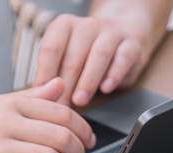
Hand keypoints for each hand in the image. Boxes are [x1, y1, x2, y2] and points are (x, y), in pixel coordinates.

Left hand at [35, 14, 154, 106]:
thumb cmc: (89, 52)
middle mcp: (88, 26)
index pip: (51, 48)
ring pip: (99, 56)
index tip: (42, 95)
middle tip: (60, 105)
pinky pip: (123, 58)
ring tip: (80, 100)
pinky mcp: (132, 45)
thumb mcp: (69, 58)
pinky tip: (106, 88)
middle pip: (74, 56)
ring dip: (87, 81)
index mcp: (66, 26)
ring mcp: (112, 33)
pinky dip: (114, 75)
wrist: (125, 34)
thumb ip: (55, 75)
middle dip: (65, 85)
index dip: (45, 74)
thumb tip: (40, 99)